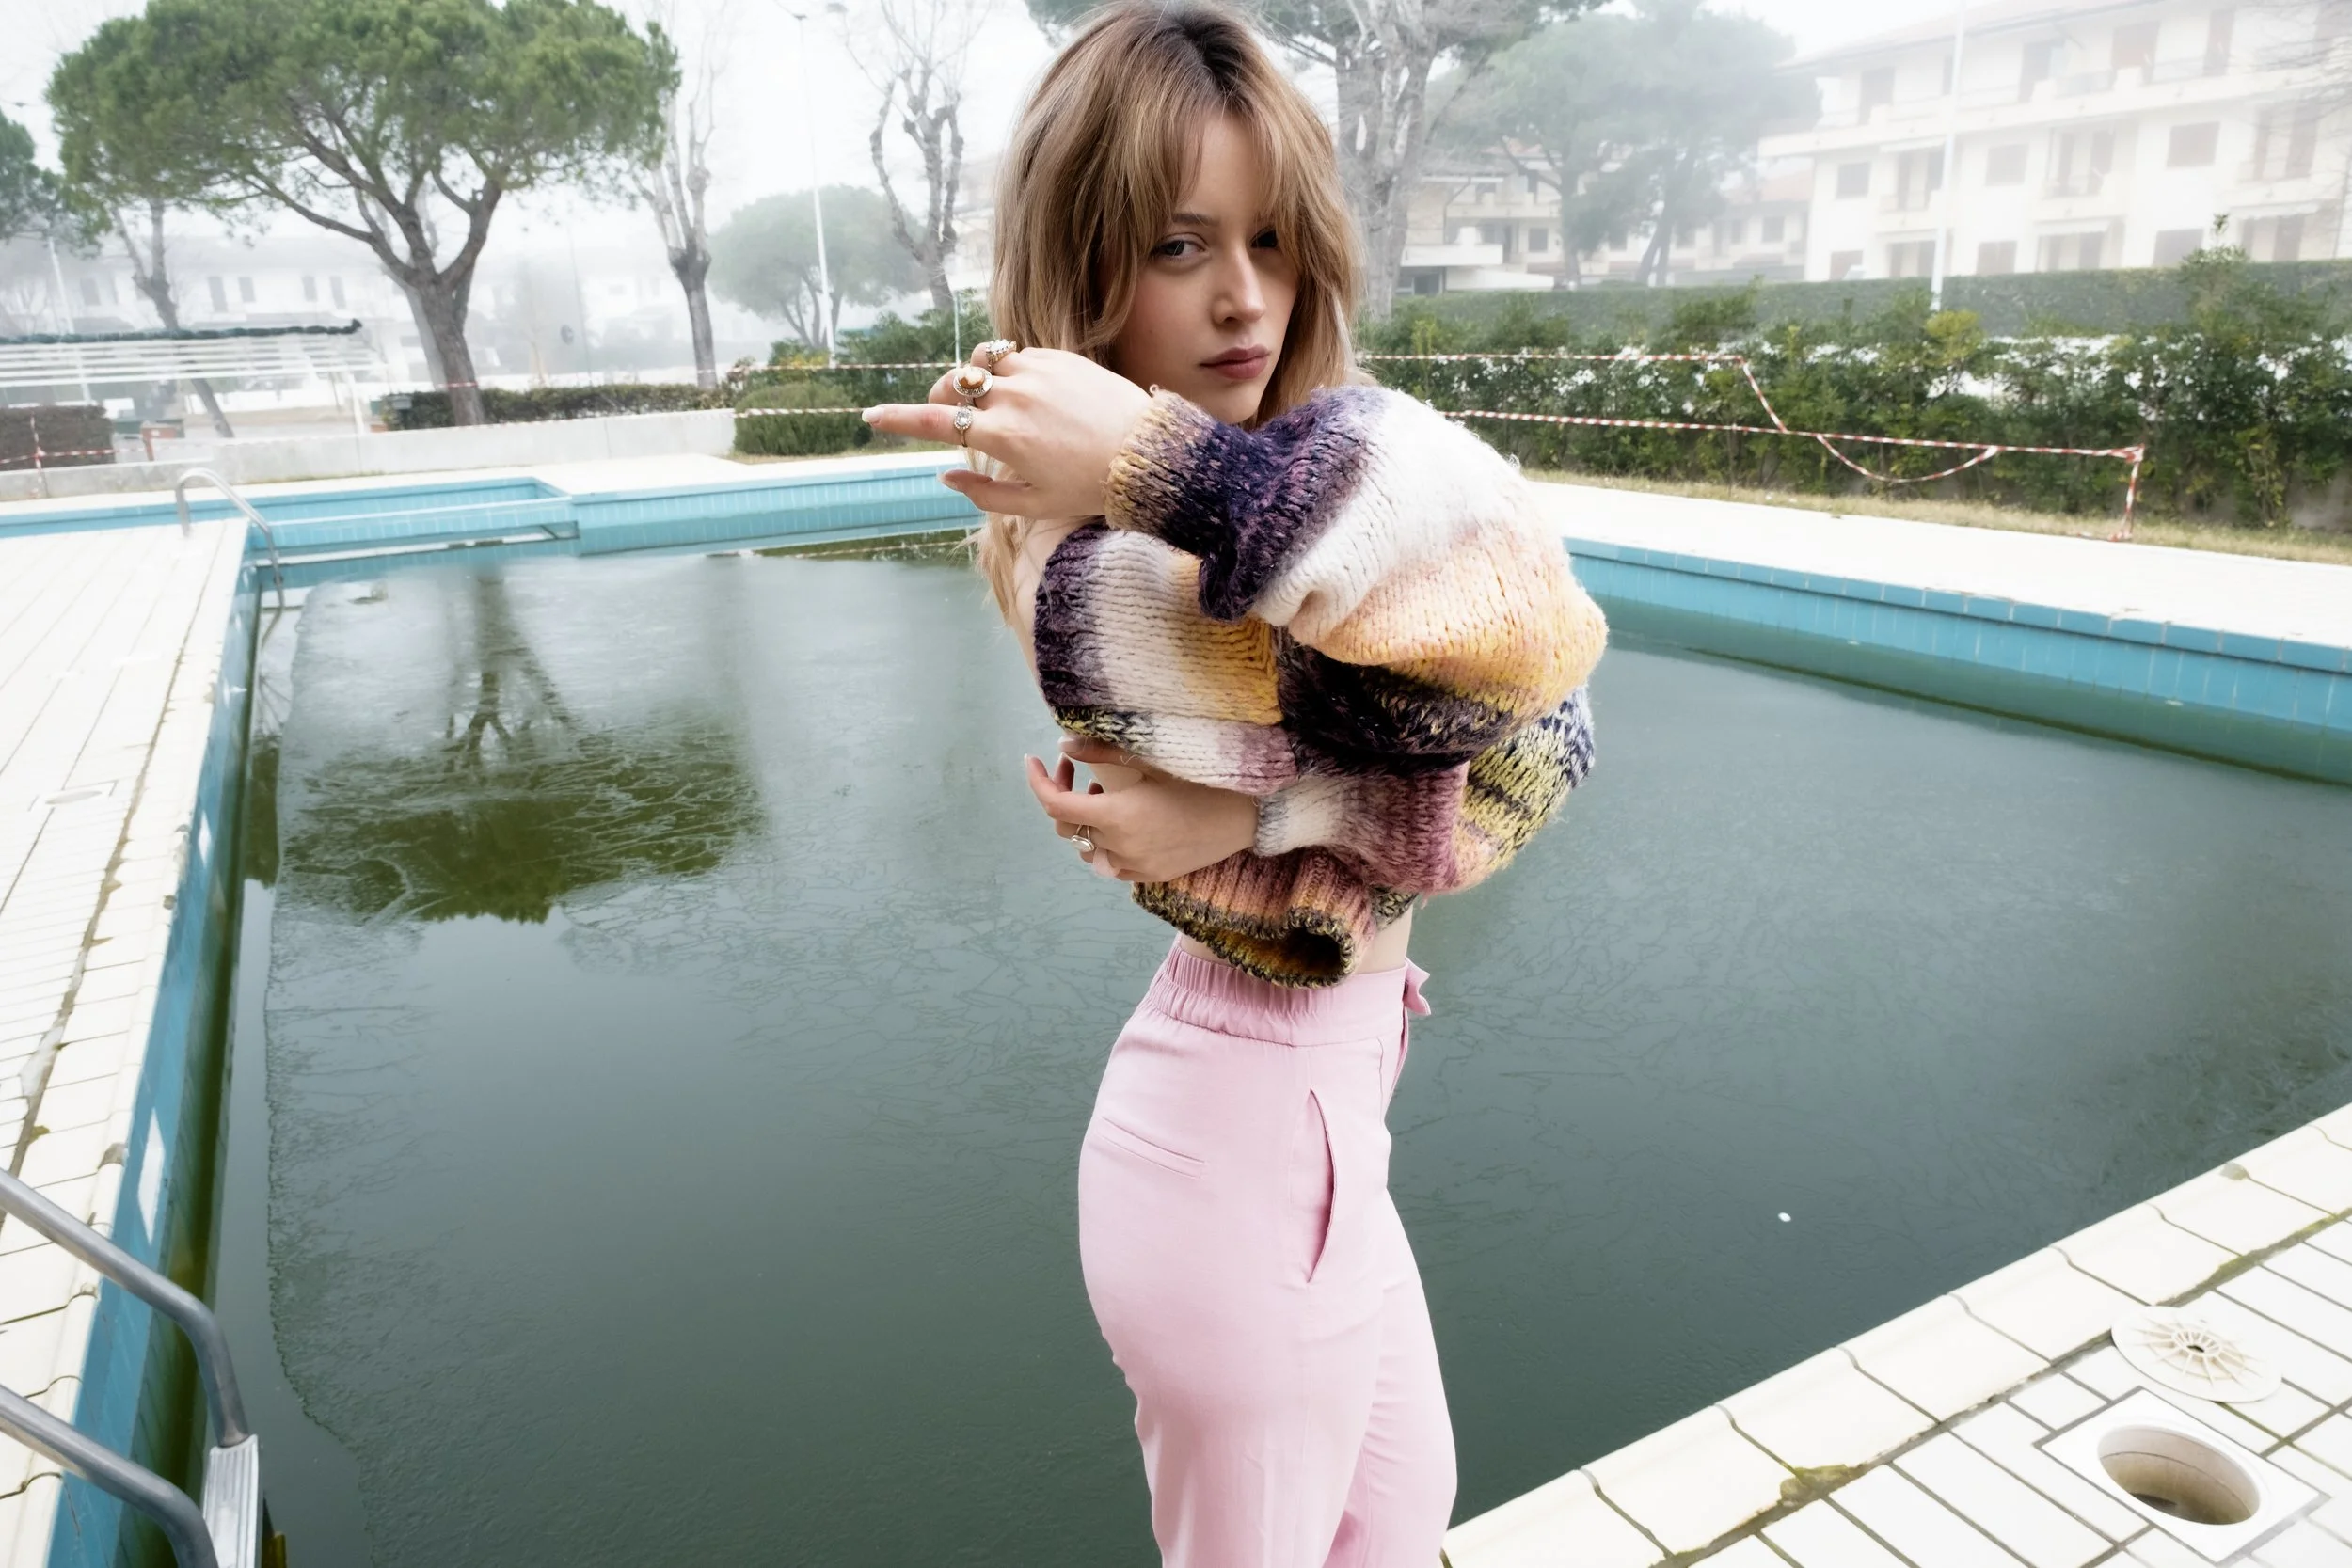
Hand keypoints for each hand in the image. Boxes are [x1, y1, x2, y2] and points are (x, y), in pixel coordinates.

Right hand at [863, 346, 1154, 518]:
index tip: (871, 417)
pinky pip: (1017, 355)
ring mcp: (1037, 371)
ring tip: (984, 398)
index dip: (897, 419)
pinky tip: (1025, 391)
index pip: (933, 422)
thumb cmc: (1092, 487)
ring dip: (974, 380)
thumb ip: (983, 492)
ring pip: (983, 365)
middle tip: (945, 413)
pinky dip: (1008, 371)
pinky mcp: (1060, 355)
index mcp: (1003, 437)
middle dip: (940, 398)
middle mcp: (1014, 397)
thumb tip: (945, 474)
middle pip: (952, 385)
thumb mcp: (1035, 504)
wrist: (1148, 454)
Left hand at [1023, 740, 1258, 883]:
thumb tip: (1064, 744)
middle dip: (1062, 796)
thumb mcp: (1150, 759)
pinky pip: (1112, 865)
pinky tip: (1125, 823)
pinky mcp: (1151, 875)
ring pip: (1087, 850)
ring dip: (1086, 824)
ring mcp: (1135, 866)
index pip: (1056, 805)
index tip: (1032, 761)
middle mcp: (1120, 847)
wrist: (1247, 816)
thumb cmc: (1201, 780)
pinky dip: (1106, 844)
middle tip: (1077, 770)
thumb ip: (1103, 752)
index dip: (1038, 781)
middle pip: (1068, 827)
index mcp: (1117, 815)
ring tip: (1106, 797)